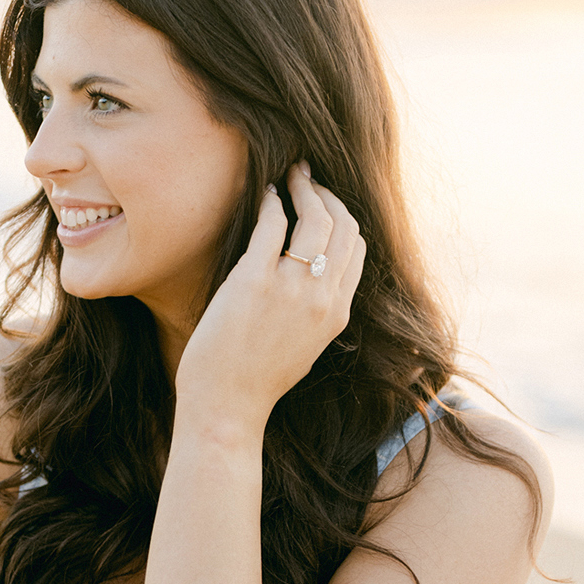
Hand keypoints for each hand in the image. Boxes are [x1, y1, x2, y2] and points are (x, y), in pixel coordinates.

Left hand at [174, 162, 365, 432]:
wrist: (226, 407)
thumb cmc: (256, 381)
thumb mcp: (305, 347)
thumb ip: (317, 312)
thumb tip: (317, 282)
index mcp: (336, 313)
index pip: (356, 248)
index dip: (343, 217)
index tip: (325, 204)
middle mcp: (321, 297)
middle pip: (342, 225)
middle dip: (328, 194)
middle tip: (307, 179)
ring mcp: (289, 287)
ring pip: (315, 217)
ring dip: (304, 188)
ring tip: (289, 176)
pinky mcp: (254, 280)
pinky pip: (272, 225)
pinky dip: (271, 202)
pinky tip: (264, 195)